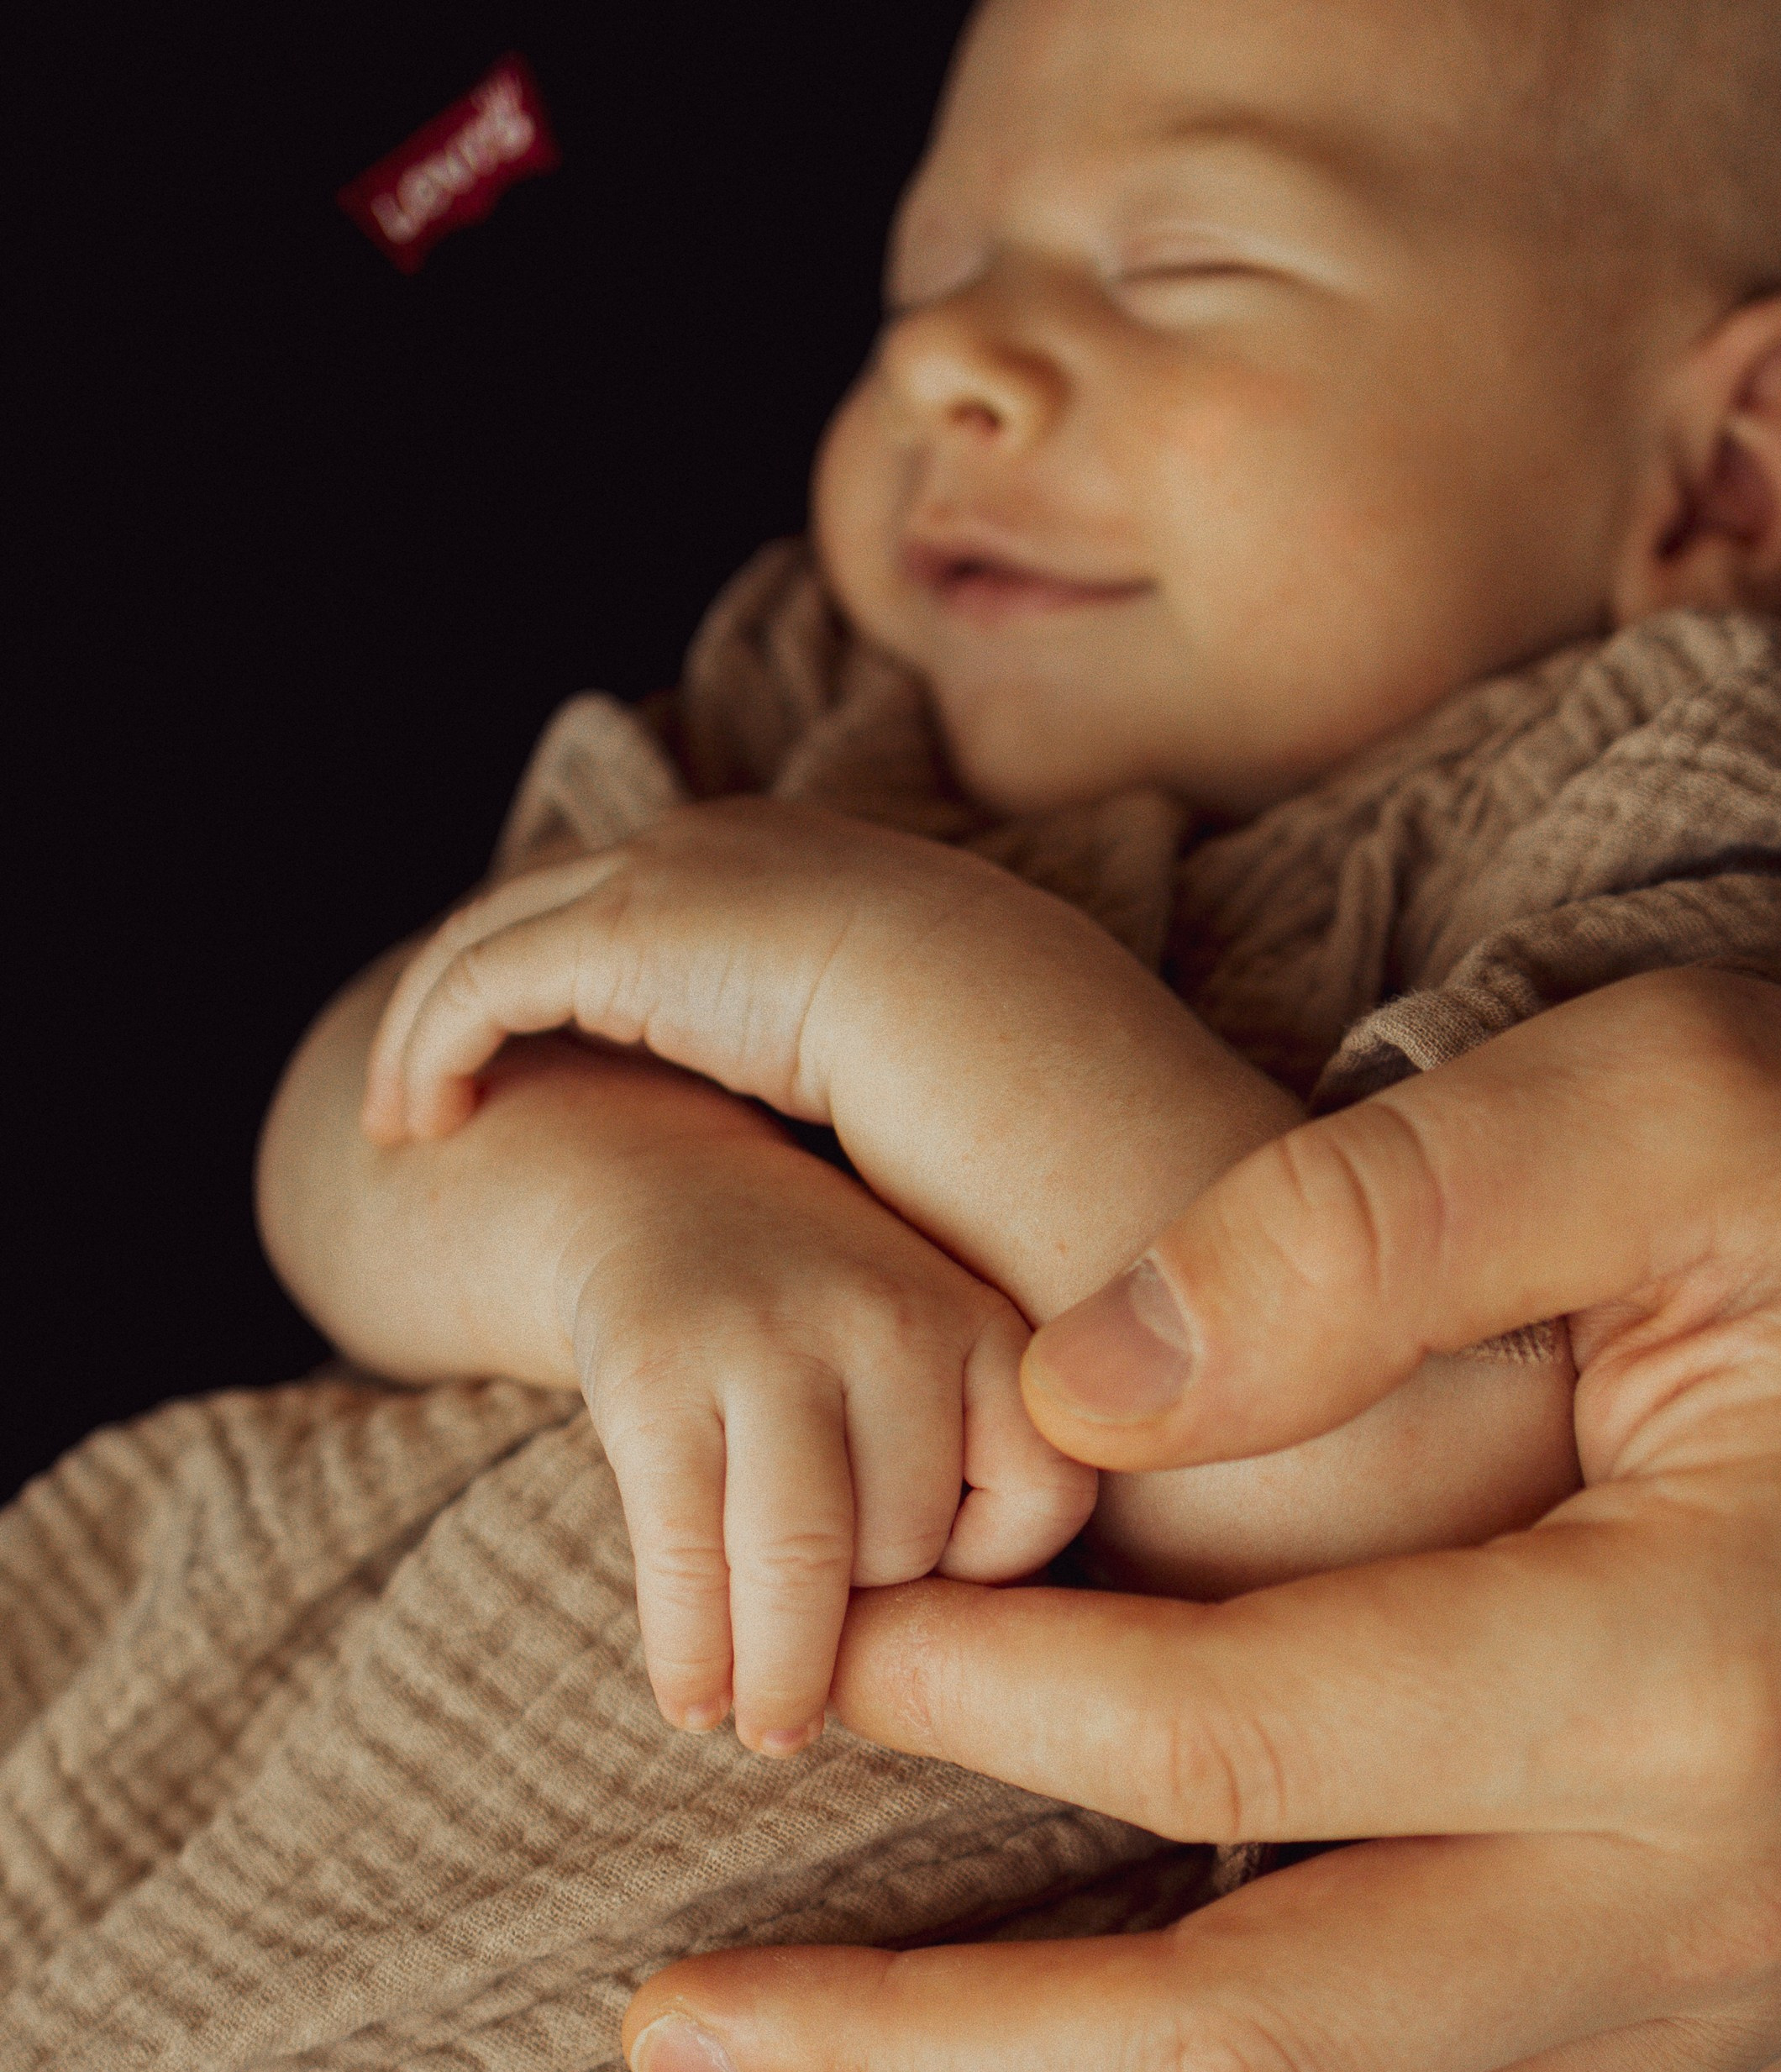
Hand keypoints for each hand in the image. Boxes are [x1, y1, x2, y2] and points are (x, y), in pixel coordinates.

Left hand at [356, 798, 1295, 1335]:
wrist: (1020, 1040)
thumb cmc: (1011, 1087)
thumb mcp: (927, 1069)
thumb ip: (863, 1082)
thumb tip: (861, 1160)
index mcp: (793, 867)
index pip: (639, 901)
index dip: (566, 976)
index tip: (528, 1069)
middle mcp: (717, 846)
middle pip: (545, 904)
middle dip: (472, 988)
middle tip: (423, 1092)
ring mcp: (667, 875)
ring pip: (492, 938)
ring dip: (428, 1028)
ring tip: (404, 1124)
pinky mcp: (627, 932)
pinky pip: (485, 982)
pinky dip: (435, 1045)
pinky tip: (419, 1129)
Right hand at [556, 1113, 1091, 1749]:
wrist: (656, 1196)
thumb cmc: (820, 1334)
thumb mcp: (936, 1357)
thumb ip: (975, 1475)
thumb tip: (975, 1682)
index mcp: (983, 1318)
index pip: (1042, 1498)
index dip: (994, 1573)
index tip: (936, 1595)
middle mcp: (888, 1315)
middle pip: (914, 1540)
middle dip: (876, 1626)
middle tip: (835, 1687)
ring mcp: (764, 1337)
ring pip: (809, 1558)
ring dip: (785, 1676)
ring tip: (770, 1731)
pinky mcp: (651, 1373)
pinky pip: (688, 1550)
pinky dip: (694, 1651)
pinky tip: (694, 1704)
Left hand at [620, 973, 1780, 2071]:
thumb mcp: (1680, 1102)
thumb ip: (1366, 1222)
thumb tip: (1065, 1392)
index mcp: (1693, 1663)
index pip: (1242, 1740)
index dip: (980, 1709)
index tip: (806, 1663)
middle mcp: (1713, 1905)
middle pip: (1250, 2062)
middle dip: (929, 2064)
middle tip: (668, 2034)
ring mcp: (1730, 2019)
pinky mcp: (1721, 2053)